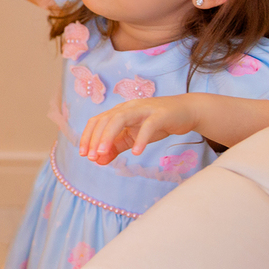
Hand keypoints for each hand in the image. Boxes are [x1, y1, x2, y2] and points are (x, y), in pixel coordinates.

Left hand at [78, 96, 199, 164]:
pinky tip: (137, 153)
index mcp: (119, 111)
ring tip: (103, 153)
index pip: (97, 121)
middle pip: (106, 119)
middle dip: (95, 138)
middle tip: (91, 157)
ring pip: (120, 118)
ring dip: (109, 136)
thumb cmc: (156, 124)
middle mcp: (128, 107)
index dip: (87, 136)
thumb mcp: (133, 136)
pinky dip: (141, 139)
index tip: (83, 154)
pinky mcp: (160, 115)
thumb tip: (99, 160)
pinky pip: (148, 126)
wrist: (185, 112)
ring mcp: (144, 109)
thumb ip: (116, 147)